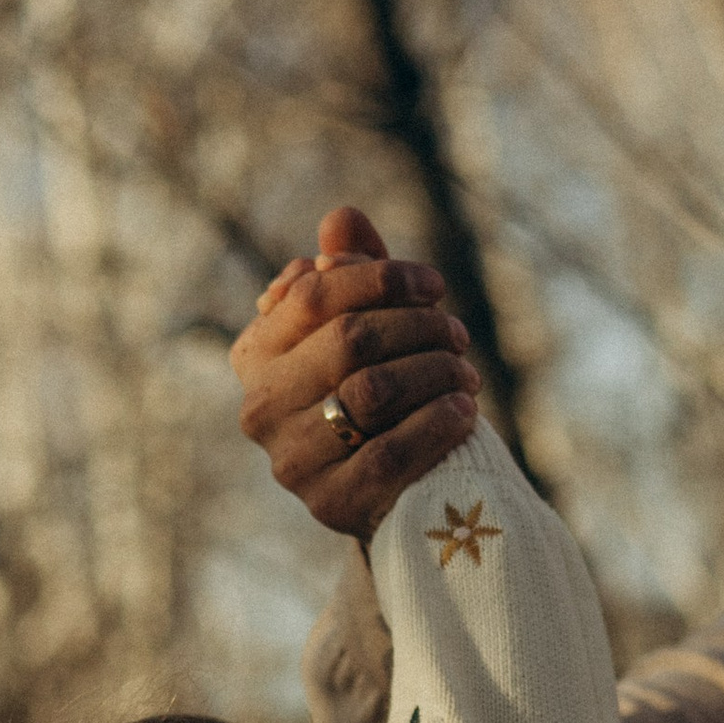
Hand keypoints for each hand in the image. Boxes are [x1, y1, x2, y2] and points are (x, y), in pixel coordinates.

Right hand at [232, 204, 480, 541]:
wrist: (391, 495)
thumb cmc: (376, 396)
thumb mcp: (363, 331)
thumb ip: (353, 275)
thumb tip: (343, 217)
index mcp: (257, 355)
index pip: (315, 294)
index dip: (381, 278)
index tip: (433, 285)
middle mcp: (261, 407)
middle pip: (349, 338)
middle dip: (418, 326)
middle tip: (456, 333)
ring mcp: (290, 461)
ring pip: (372, 391)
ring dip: (435, 371)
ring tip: (466, 374)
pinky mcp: (330, 504)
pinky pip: (390, 453)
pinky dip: (436, 424)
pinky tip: (463, 411)